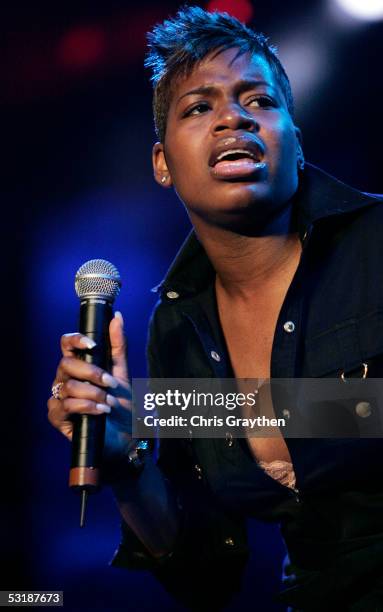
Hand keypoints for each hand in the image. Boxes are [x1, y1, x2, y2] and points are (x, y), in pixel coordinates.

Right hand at [47, 312, 133, 477]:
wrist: (126, 439)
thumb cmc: (123, 406)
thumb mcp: (123, 373)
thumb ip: (118, 345)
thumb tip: (117, 317)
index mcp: (79, 365)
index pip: (66, 344)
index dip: (75, 340)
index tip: (92, 344)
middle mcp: (66, 379)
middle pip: (66, 364)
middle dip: (92, 372)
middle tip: (110, 383)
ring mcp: (60, 398)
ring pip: (67, 386)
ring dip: (93, 394)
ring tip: (109, 404)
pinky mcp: (58, 418)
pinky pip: (64, 406)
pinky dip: (86, 407)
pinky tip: (101, 412)